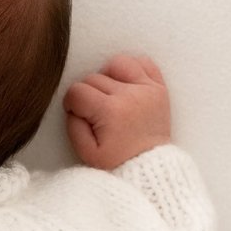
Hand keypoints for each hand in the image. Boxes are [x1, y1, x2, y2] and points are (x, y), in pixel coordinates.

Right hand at [62, 55, 172, 170]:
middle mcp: (129, 95)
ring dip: (108, 76)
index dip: (71, 103)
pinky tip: (127, 84)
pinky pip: (144, 62)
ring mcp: (147, 89)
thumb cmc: (118, 162)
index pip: (76, 91)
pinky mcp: (160, 88)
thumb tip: (73, 105)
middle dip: (88, 94)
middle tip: (95, 113)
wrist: (150, 167)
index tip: (78, 115)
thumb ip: (73, 126)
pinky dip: (132, 69)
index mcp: (110, 111)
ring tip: (110, 94)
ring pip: (117, 63)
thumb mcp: (86, 153)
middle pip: (93, 78)